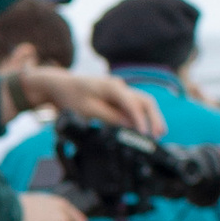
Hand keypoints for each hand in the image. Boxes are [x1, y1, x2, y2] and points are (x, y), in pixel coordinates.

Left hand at [6, 63, 164, 137]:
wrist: (60, 85)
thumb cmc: (71, 96)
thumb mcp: (88, 110)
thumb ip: (109, 117)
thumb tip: (129, 126)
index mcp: (113, 87)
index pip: (133, 104)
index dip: (141, 120)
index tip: (145, 135)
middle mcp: (120, 87)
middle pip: (145, 101)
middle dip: (154, 118)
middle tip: (159, 135)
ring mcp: (120, 91)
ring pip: (142, 103)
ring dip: (150, 118)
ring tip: (157, 134)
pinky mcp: (117, 97)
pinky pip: (134, 106)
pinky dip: (141, 117)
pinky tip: (144, 129)